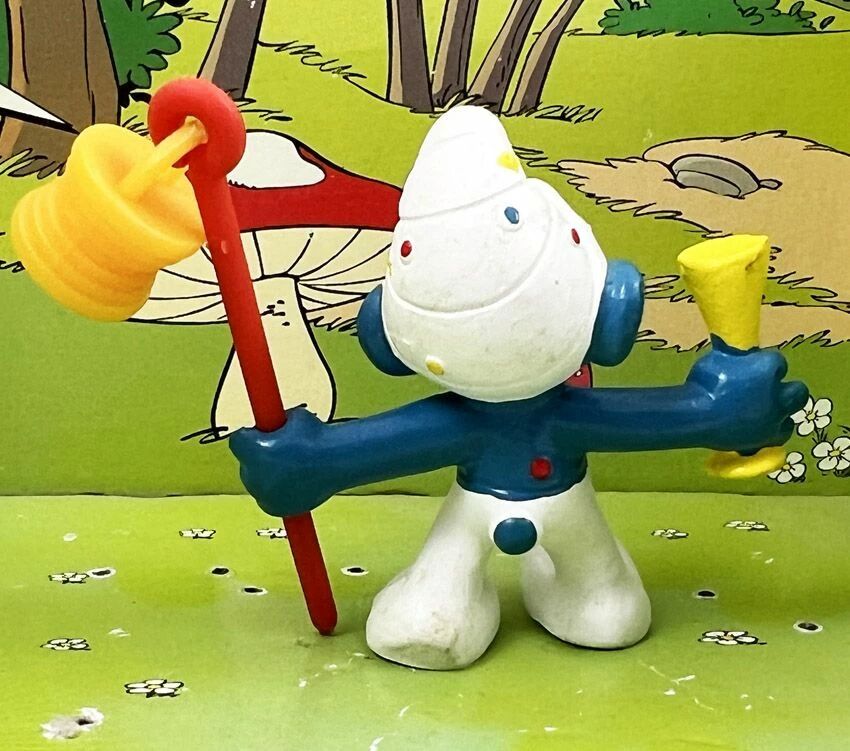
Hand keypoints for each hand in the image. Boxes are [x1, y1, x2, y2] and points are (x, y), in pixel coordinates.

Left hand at [229, 408, 334, 516]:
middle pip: (246, 462)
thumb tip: (273, 423)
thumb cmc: (317, 437)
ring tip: (293, 465)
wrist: (337, 461)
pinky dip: (277, 491)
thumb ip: (275, 422)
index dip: (252, 435)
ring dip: (267, 473)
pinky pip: (268, 497)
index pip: (238, 440)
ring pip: (256, 481)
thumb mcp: (292, 417)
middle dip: (258, 456)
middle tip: (279, 450)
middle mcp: (252, 474)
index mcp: (253, 450)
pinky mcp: (274, 507)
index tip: (262, 432)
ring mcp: (263, 494)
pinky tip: (293, 480)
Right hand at [687, 344, 808, 452]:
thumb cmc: (703, 383)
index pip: (778, 361)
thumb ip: (733, 356)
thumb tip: (734, 348)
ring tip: (764, 413)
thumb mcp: (716, 359)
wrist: (694, 416)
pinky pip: (777, 437)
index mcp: (768, 370)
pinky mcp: (765, 440)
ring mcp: (774, 420)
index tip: (753, 365)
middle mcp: (778, 396)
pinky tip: (758, 430)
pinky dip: (769, 433)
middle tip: (767, 390)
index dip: (766, 363)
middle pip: (798, 391)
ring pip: (791, 417)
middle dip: (787, 389)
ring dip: (781, 413)